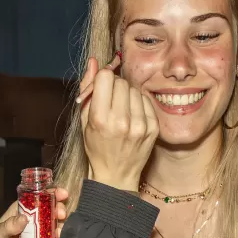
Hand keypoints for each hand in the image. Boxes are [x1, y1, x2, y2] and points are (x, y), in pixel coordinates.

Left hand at [0, 191, 69, 237]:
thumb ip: (8, 227)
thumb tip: (24, 218)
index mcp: (19, 215)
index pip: (35, 200)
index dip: (48, 194)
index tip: (60, 193)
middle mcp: (30, 226)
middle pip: (48, 213)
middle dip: (58, 210)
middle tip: (62, 213)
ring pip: (53, 228)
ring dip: (60, 226)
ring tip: (60, 229)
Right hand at [79, 56, 157, 191]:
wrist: (116, 175)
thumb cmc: (96, 146)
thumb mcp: (84, 120)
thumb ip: (87, 89)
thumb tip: (93, 62)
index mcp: (100, 119)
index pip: (106, 77)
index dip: (102, 80)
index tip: (101, 89)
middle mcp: (121, 122)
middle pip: (121, 81)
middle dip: (114, 86)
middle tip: (111, 100)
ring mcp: (140, 125)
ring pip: (135, 90)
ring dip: (127, 95)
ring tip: (121, 110)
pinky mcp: (153, 128)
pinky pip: (146, 101)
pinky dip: (138, 104)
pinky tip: (132, 116)